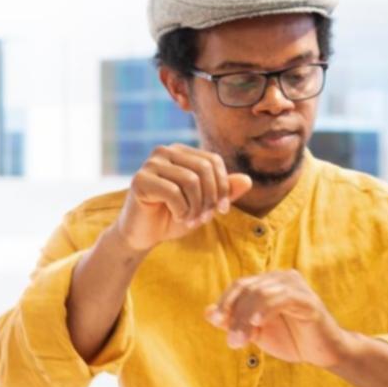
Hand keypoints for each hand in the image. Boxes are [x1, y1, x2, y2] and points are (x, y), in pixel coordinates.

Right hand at [116, 144, 251, 251]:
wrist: (145, 235)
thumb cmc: (175, 216)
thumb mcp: (206, 204)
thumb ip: (225, 191)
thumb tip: (248, 180)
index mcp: (182, 152)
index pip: (213, 160)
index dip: (224, 186)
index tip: (223, 210)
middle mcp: (165, 152)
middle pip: (204, 169)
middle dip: (211, 198)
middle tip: (205, 218)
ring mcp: (151, 164)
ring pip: (191, 180)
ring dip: (196, 206)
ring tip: (191, 219)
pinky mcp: (139, 179)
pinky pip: (173, 192)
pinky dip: (181, 210)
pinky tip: (177, 217)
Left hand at [205, 270, 350, 365]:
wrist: (322, 353)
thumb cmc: (291, 340)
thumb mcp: (256, 332)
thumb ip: (234, 321)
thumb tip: (207, 312)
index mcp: (270, 283)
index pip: (241, 285)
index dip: (226, 301)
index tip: (216, 321)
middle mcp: (283, 278)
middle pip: (248, 288)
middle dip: (235, 315)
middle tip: (232, 341)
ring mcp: (297, 287)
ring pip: (261, 293)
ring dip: (246, 319)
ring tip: (242, 341)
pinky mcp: (308, 300)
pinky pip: (282, 298)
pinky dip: (266, 310)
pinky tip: (258, 324)